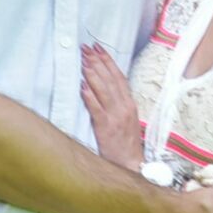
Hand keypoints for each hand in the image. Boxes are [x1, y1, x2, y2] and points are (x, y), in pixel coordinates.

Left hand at [80, 44, 140, 168]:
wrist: (130, 165)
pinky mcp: (106, 128)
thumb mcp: (126, 120)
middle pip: (111, 79)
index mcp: (130, 104)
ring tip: (84, 61)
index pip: (119, 77)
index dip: (108, 61)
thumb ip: (117, 104)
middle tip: (87, 48)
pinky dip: (90, 96)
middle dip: (98, 62)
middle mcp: (124, 107)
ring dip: (93, 74)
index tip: (99, 48)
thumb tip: (103, 87)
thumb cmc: (125, 144)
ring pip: (104, 90)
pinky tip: (82, 86)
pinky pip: (97, 109)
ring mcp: (116, 117)